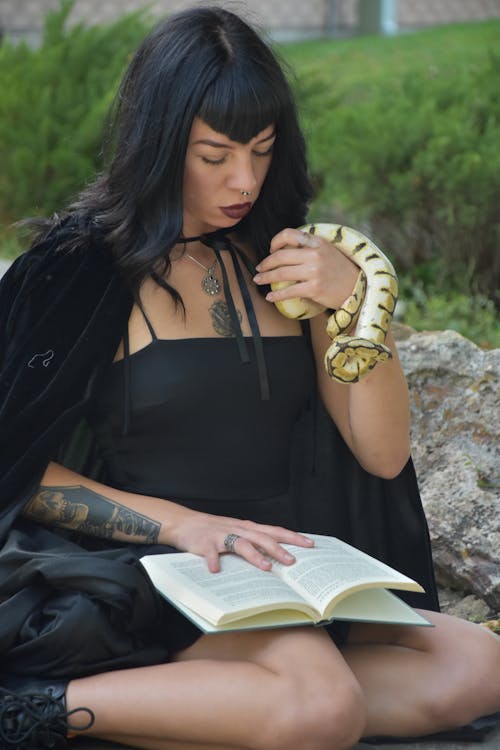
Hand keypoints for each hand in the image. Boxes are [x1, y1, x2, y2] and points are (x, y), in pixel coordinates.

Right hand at [168, 507, 313, 572]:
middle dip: (278, 550)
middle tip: (292, 561)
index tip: (310, 544)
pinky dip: (213, 561)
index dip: (293, 537)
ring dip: (254, 555)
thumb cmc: (215, 530)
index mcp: (248, 528)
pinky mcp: (205, 543)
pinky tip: (216, 570)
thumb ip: (254, 541)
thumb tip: (277, 557)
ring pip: (241, 544)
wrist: (186, 523)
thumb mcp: (238, 532)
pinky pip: (210, 553)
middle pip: (262, 538)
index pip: (275, 531)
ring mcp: (222, 535)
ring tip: (266, 567)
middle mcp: (238, 529)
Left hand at [253, 227, 358, 310]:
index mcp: (317, 242)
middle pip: (281, 256)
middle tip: (259, 269)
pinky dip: (276, 295)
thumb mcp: (328, 251)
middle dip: (265, 263)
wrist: (357, 288)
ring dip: (266, 278)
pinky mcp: (314, 288)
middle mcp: (315, 254)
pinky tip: (270, 297)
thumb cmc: (340, 271)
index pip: (289, 234)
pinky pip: (289, 291)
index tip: (270, 251)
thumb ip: (310, 248)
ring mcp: (314, 271)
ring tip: (259, 281)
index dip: (275, 242)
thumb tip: (285, 251)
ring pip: (282, 273)